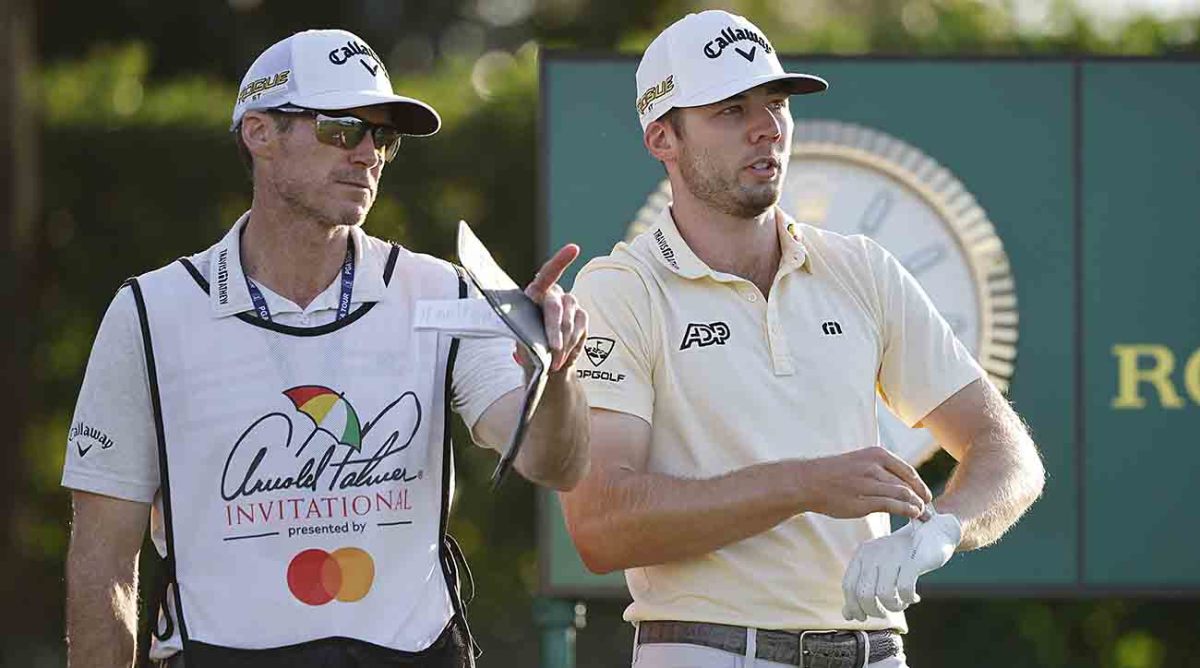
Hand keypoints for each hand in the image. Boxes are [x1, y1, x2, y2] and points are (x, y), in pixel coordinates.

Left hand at [523, 244, 587, 372]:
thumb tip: (534, 336)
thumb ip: (527, 331)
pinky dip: (573, 346)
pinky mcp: (582, 317)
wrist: (546, 363)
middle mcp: (555, 294)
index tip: (575, 249)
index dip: (561, 261)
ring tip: (555, 362)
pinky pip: (580, 330)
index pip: (548, 273)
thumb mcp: (521, 337)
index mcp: (535, 293)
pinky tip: (565, 358)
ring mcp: (571, 304)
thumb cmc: (527, 346)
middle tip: (553, 351)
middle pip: (556, 307)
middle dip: (554, 331)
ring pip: (570, 321)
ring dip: (563, 344)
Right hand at [797, 447, 932, 519]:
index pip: (908, 471)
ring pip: (903, 494)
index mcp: (876, 454)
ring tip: (923, 515)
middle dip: (921, 498)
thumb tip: (901, 484)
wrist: (809, 482)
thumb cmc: (834, 473)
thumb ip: (880, 469)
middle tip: (928, 510)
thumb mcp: (859, 461)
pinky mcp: (863, 501)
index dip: (920, 485)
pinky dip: (907, 511)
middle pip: (907, 484)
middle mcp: (874, 466)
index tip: (926, 496)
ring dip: (917, 507)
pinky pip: (892, 506)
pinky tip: (912, 515)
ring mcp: (869, 483)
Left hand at [840, 509, 961, 620]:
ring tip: (902, 603)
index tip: (862, 617)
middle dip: (875, 611)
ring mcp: (893, 556)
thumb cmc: (903, 554)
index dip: (853, 606)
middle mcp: (874, 553)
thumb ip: (862, 589)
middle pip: (865, 594)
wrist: (933, 531)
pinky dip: (908, 599)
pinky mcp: (913, 560)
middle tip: (886, 613)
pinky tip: (914, 598)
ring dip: (894, 607)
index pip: (848, 586)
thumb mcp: (878, 568)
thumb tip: (848, 616)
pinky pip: (905, 590)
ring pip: (884, 595)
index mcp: (862, 554)